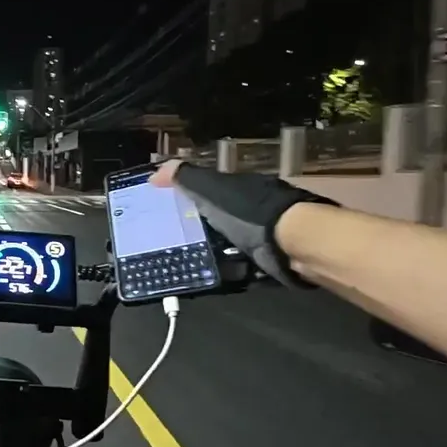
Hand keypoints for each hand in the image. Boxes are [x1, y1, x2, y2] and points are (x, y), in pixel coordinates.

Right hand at [148, 160, 336, 286]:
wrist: (291, 241)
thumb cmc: (248, 212)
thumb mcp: (210, 190)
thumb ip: (185, 178)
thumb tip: (155, 172)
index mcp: (241, 186)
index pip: (213, 188)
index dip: (193, 196)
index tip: (174, 210)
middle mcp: (256, 206)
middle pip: (227, 213)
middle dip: (208, 224)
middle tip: (182, 239)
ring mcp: (269, 231)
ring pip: (238, 237)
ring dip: (223, 246)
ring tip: (197, 260)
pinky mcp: (275, 256)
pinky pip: (249, 260)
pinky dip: (237, 266)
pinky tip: (223, 274)